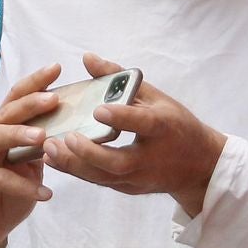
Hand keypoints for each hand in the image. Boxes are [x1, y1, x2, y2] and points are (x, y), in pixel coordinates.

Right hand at [0, 63, 61, 247]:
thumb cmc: (3, 196)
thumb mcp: (28, 168)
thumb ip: (41, 148)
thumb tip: (71, 129)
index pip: (16, 99)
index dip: (34, 83)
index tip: (56, 67)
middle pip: (5, 113)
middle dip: (29, 103)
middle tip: (53, 99)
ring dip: (19, 136)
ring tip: (43, 138)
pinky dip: (22, 185)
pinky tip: (44, 193)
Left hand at [41, 53, 227, 217]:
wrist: (198, 166)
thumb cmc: (176, 124)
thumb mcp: (157, 98)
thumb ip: (121, 79)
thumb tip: (87, 58)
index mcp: (164, 127)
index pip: (143, 124)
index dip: (122, 118)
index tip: (98, 111)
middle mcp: (152, 157)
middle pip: (117, 162)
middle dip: (89, 152)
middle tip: (65, 138)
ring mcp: (140, 178)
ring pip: (104, 177)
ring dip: (74, 165)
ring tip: (49, 149)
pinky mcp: (129, 189)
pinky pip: (101, 182)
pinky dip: (78, 171)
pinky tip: (57, 159)